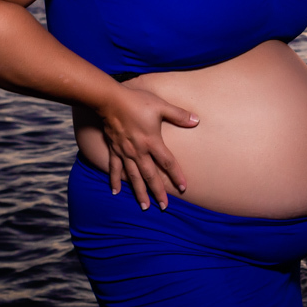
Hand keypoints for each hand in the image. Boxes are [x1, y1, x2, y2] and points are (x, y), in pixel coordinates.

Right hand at [96, 84, 197, 209]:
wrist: (109, 100)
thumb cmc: (136, 101)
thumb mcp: (161, 106)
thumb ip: (179, 115)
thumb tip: (197, 120)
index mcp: (151, 141)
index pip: (167, 162)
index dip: (176, 175)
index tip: (183, 188)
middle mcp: (138, 151)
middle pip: (150, 175)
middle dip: (158, 192)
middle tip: (164, 207)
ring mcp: (125, 152)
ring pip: (133, 177)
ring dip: (139, 192)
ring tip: (144, 206)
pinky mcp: (114, 150)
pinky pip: (114, 168)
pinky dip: (114, 180)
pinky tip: (115, 192)